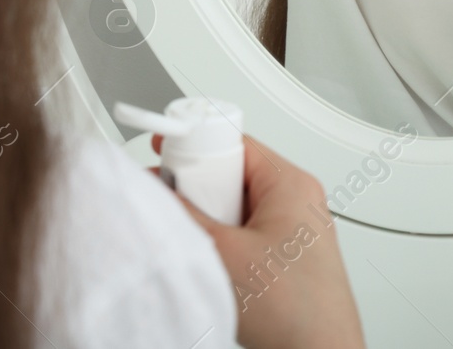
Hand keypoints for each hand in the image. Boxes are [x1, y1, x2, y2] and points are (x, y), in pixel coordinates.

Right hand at [151, 132, 365, 348]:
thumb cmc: (297, 311)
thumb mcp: (223, 253)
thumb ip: (182, 214)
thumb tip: (155, 189)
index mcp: (290, 183)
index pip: (231, 141)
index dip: (193, 147)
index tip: (163, 160)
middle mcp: (296, 199)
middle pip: (229, 173)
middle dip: (198, 193)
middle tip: (185, 216)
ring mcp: (292, 228)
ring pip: (232, 206)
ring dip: (209, 223)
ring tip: (206, 250)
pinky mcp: (284, 255)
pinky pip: (243, 232)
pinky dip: (222, 243)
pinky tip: (217, 266)